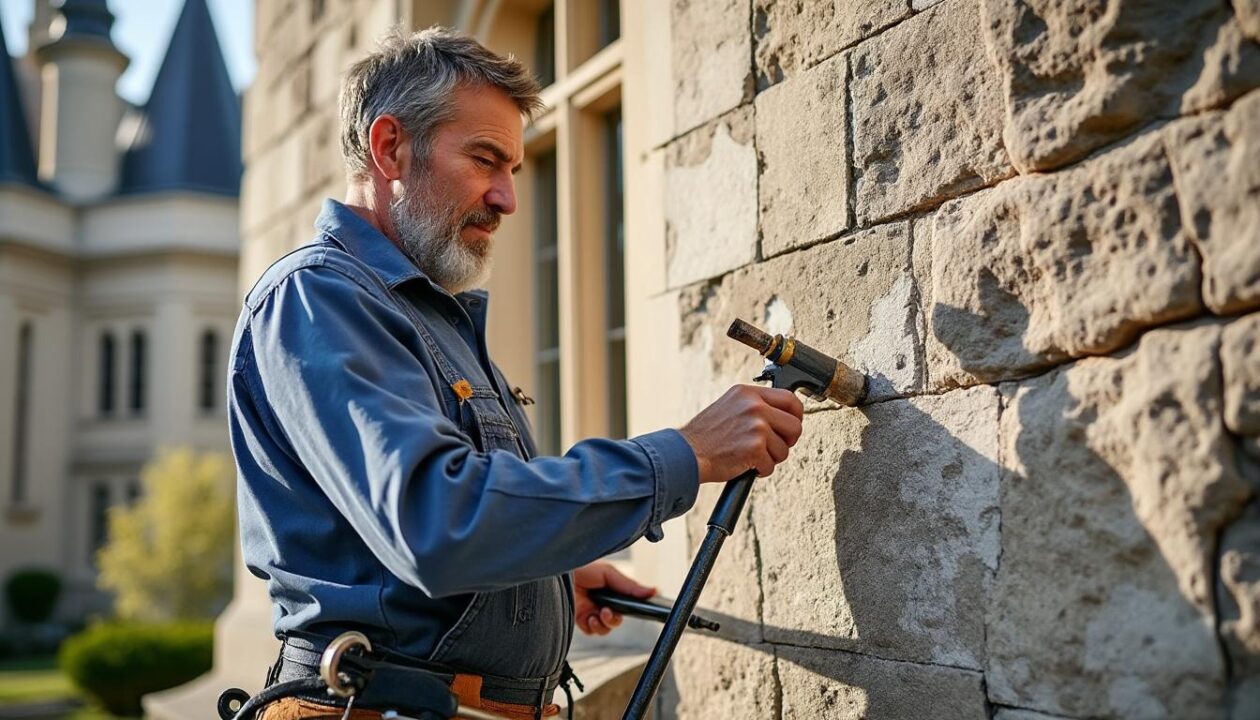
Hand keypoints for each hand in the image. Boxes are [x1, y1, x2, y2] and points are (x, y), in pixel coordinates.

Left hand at [573, 561, 655, 635]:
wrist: (558, 574)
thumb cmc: (583, 568)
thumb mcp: (609, 574)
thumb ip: (630, 586)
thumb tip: (654, 591)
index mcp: (612, 590)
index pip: (628, 603)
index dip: (634, 609)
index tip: (638, 610)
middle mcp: (603, 602)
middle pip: (617, 619)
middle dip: (615, 618)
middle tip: (609, 612)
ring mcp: (592, 611)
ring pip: (606, 628)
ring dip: (605, 623)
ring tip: (599, 613)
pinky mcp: (580, 620)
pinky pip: (593, 631)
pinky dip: (593, 627)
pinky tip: (589, 617)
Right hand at [679, 384, 803, 482]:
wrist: (685, 453)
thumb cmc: (705, 435)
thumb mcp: (729, 407)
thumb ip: (754, 407)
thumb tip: (781, 416)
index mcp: (748, 393)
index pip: (790, 399)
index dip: (796, 416)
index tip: (790, 427)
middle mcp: (754, 406)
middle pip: (795, 426)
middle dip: (787, 441)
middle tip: (772, 447)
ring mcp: (756, 426)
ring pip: (784, 449)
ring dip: (771, 458)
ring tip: (751, 456)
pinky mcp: (755, 447)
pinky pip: (771, 465)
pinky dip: (760, 470)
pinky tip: (745, 465)